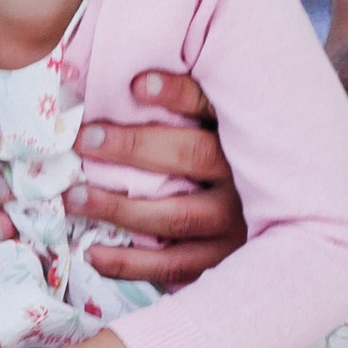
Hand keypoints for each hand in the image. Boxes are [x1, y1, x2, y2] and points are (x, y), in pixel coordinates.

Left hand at [66, 70, 243, 292]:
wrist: (272, 227)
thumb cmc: (221, 162)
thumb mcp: (216, 129)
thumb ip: (186, 106)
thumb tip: (128, 83)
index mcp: (240, 136)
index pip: (211, 106)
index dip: (177, 93)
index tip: (137, 85)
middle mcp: (243, 178)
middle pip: (190, 156)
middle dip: (132, 148)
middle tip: (83, 141)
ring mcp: (233, 224)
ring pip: (176, 215)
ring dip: (120, 208)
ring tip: (74, 197)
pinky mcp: (220, 260)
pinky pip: (173, 265)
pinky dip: (130, 263)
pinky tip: (93, 253)